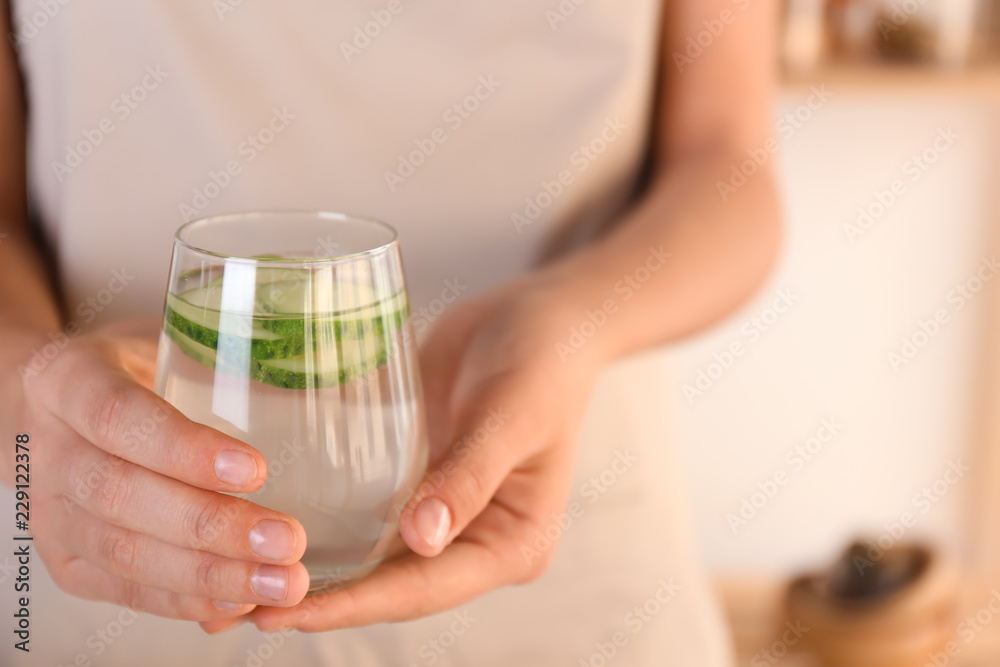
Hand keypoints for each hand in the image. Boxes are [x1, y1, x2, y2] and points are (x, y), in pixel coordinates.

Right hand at [15, 319, 310, 620]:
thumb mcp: (167, 346)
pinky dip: (187, 599)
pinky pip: (125, 589)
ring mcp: (50, 511)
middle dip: (212, 526)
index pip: (120, 416)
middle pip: (123, 495)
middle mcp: (49, 450)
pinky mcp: (65, 560)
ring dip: (209, 574)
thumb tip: (327, 397)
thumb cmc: (136, 373)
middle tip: (286, 541)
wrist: (56, 413)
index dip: (185, 449)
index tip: (256, 470)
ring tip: (279, 582)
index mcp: (68, 381)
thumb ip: (225, 367)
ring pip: (124, 552)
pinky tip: (239, 601)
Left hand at [249, 272, 605, 631]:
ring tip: (241, 582)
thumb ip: (469, 476)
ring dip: (316, 572)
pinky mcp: (417, 482)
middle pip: (393, 585)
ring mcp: (444, 513)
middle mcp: (475, 540)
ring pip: (374, 558)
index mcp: (513, 543)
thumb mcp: (513, 416)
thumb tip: (423, 538)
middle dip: (324, 600)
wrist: (539, 317)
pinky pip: (368, 514)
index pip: (426, 586)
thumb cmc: (544, 362)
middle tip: (243, 608)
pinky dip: (326, 528)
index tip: (290, 612)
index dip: (357, 604)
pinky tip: (273, 528)